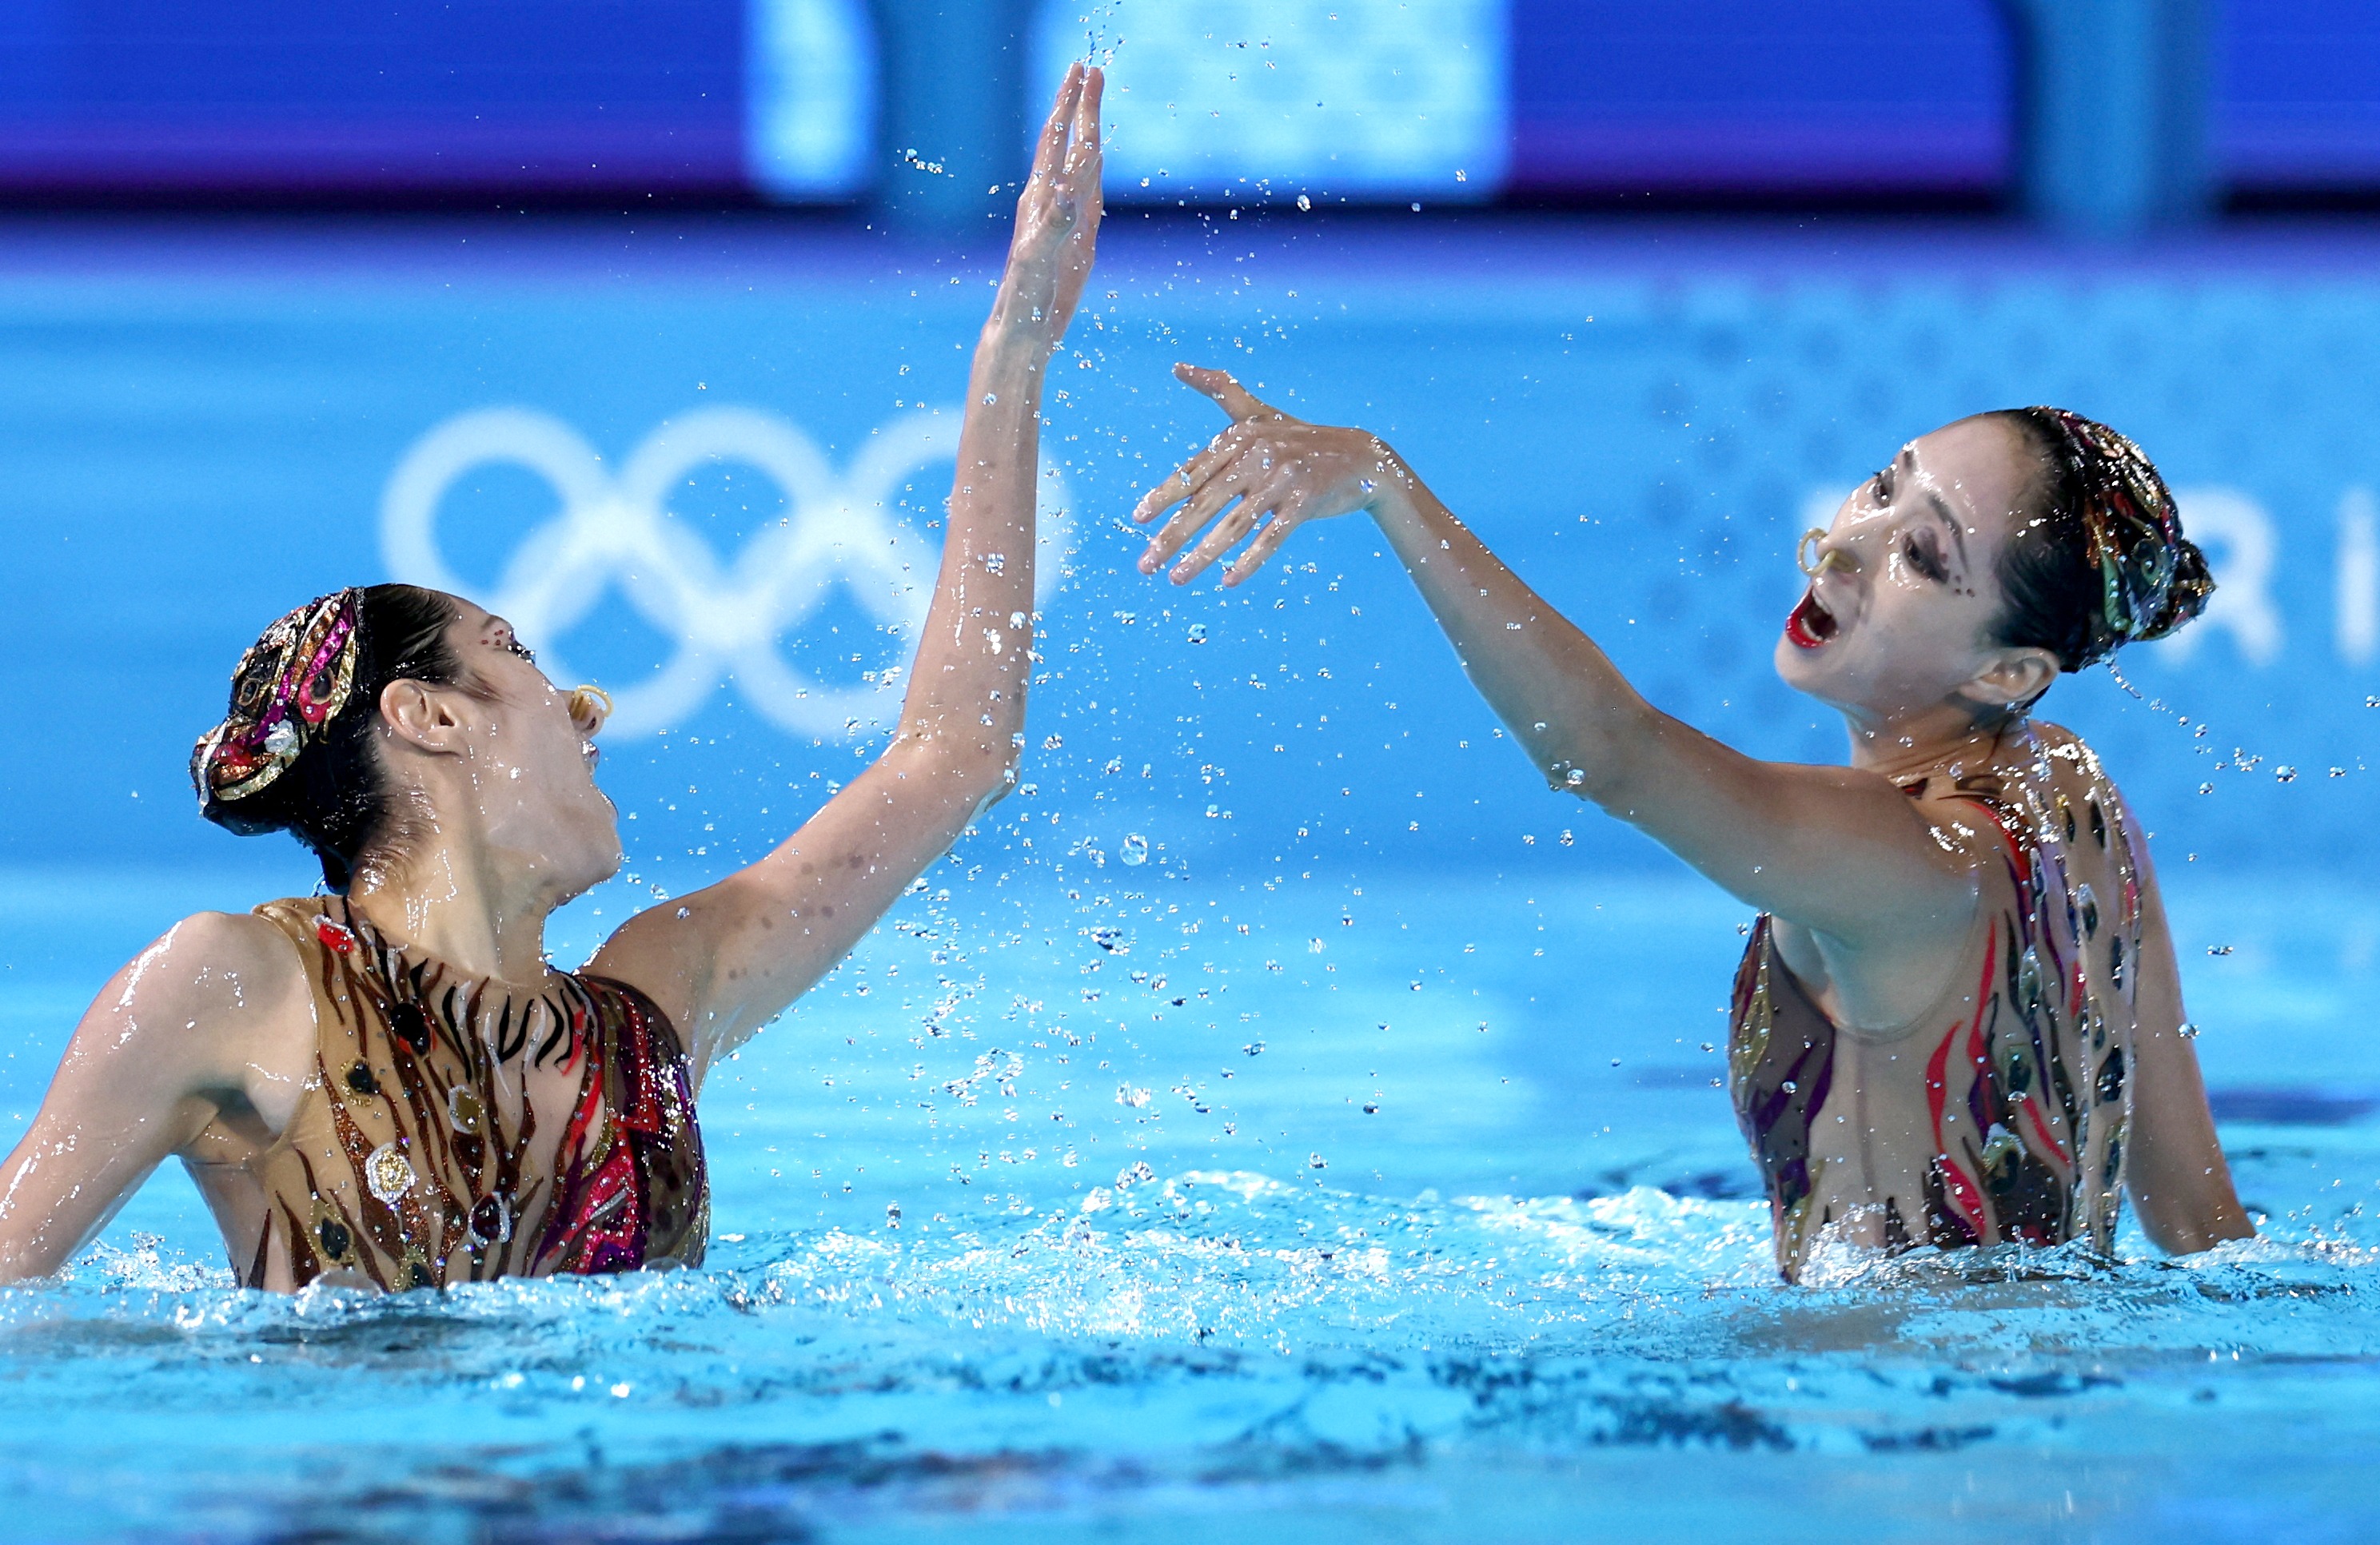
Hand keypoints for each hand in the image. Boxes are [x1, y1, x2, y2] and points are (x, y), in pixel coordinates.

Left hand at [994, 63, 1103, 349]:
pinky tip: (1092, 167)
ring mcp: (1058, 218)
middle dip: (1076, 105)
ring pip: (1072, 163)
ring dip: (1083, 132)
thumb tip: (1064, 191)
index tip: (1086, 72)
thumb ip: (1052, 225)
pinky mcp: (1070, 238)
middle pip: (1063, 142)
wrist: (1019, 329)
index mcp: (1041, 200)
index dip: (1073, 107)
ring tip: (1089, 104)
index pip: (1060, 141)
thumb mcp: (1037, 260)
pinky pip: (1083, 195)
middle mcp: (1047, 202)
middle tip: (1088, 69)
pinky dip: (1091, 172)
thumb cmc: (1025, 298)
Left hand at [1133, 364, 1412, 585]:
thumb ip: (1219, 390)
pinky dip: (1250, 561)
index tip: (1138, 519)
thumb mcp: (1258, 412)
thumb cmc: (1299, 436)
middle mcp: (1258, 456)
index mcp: (1240, 437)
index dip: (1164, 496)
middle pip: (1205, 503)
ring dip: (1202, 556)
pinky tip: (1227, 582)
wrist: (1359, 456)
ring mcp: (1282, 480)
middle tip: (1144, 565)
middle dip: (1172, 536)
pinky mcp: (1305, 503)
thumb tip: (1177, 365)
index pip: (1193, 471)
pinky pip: (1271, 538)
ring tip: (1176, 579)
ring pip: (1234, 525)